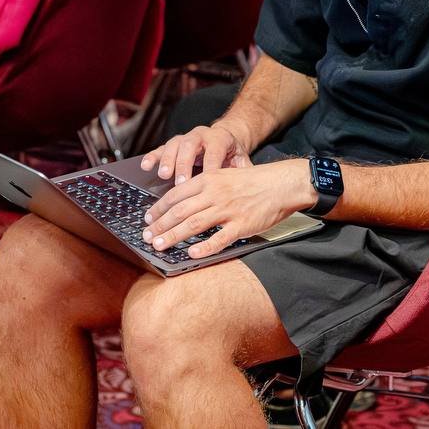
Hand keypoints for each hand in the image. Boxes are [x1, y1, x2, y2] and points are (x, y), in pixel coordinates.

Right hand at [140, 123, 251, 184]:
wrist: (225, 138)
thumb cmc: (233, 155)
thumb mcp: (242, 161)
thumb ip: (244, 172)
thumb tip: (249, 188)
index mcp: (220, 138)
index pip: (214, 152)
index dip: (209, 167)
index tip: (207, 184)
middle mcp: (201, 135)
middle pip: (191, 146)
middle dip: (185, 164)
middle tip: (181, 182)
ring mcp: (185, 138)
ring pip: (174, 145)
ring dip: (168, 160)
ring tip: (164, 176)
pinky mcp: (174, 144)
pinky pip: (160, 148)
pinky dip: (153, 157)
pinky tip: (145, 167)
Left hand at [142, 160, 316, 257]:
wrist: (281, 184)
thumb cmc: (253, 181)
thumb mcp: (224, 175)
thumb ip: (204, 186)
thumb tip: (181, 201)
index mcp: (209, 179)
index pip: (176, 195)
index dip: (158, 208)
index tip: (147, 219)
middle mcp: (215, 193)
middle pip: (180, 211)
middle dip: (160, 225)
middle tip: (147, 237)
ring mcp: (228, 210)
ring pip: (194, 225)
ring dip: (173, 237)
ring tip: (159, 246)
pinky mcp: (241, 225)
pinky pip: (219, 239)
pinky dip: (204, 247)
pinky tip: (191, 253)